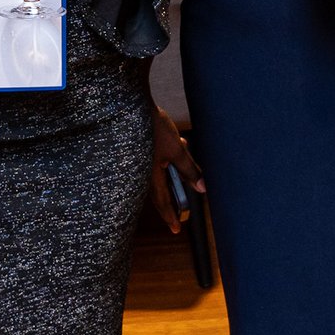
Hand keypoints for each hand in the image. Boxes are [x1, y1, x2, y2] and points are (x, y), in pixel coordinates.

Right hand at [150, 108, 202, 234]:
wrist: (131, 104)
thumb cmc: (153, 126)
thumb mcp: (177, 149)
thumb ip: (190, 169)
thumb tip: (202, 188)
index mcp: (150, 175)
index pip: (162, 202)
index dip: (171, 216)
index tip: (176, 230)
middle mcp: (142, 171)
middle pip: (161, 191)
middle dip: (174, 196)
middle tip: (182, 209)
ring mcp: (140, 161)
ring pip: (161, 174)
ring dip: (176, 171)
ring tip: (185, 150)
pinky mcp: (140, 150)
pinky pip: (157, 162)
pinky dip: (170, 158)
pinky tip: (180, 141)